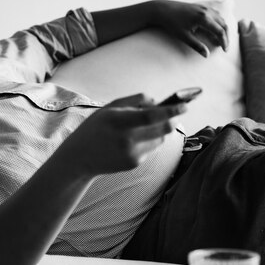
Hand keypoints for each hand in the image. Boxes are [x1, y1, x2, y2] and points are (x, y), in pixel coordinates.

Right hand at [60, 93, 185, 175]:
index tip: (185, 105)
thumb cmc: (95, 128)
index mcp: (118, 120)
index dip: (171, 110)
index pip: (151, 116)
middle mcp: (126, 139)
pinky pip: (151, 148)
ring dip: (159, 131)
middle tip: (176, 114)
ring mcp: (131, 153)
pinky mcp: (134, 163)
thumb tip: (158, 101)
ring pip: (160, 139)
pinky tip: (130, 142)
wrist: (80, 158)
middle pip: (163, 129)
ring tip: (140, 128)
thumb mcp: (109, 108)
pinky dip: (148, 142)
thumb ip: (134, 101)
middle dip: (172, 120)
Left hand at [152, 0, 228, 56]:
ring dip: (223, 29)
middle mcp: (206, 11)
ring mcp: (204, 7)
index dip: (224, 42)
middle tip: (225, 47)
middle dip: (226, 36)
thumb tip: (207, 55)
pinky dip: (219, 22)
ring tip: (222, 39)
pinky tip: (216, 29)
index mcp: (203, 18)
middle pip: (223, 24)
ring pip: (220, 18)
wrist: (163, 10)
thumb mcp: (184, 36)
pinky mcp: (201, 6)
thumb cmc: (172, 23)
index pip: (220, 31)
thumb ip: (196, 45)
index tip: (224, 51)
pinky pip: (215, 14)